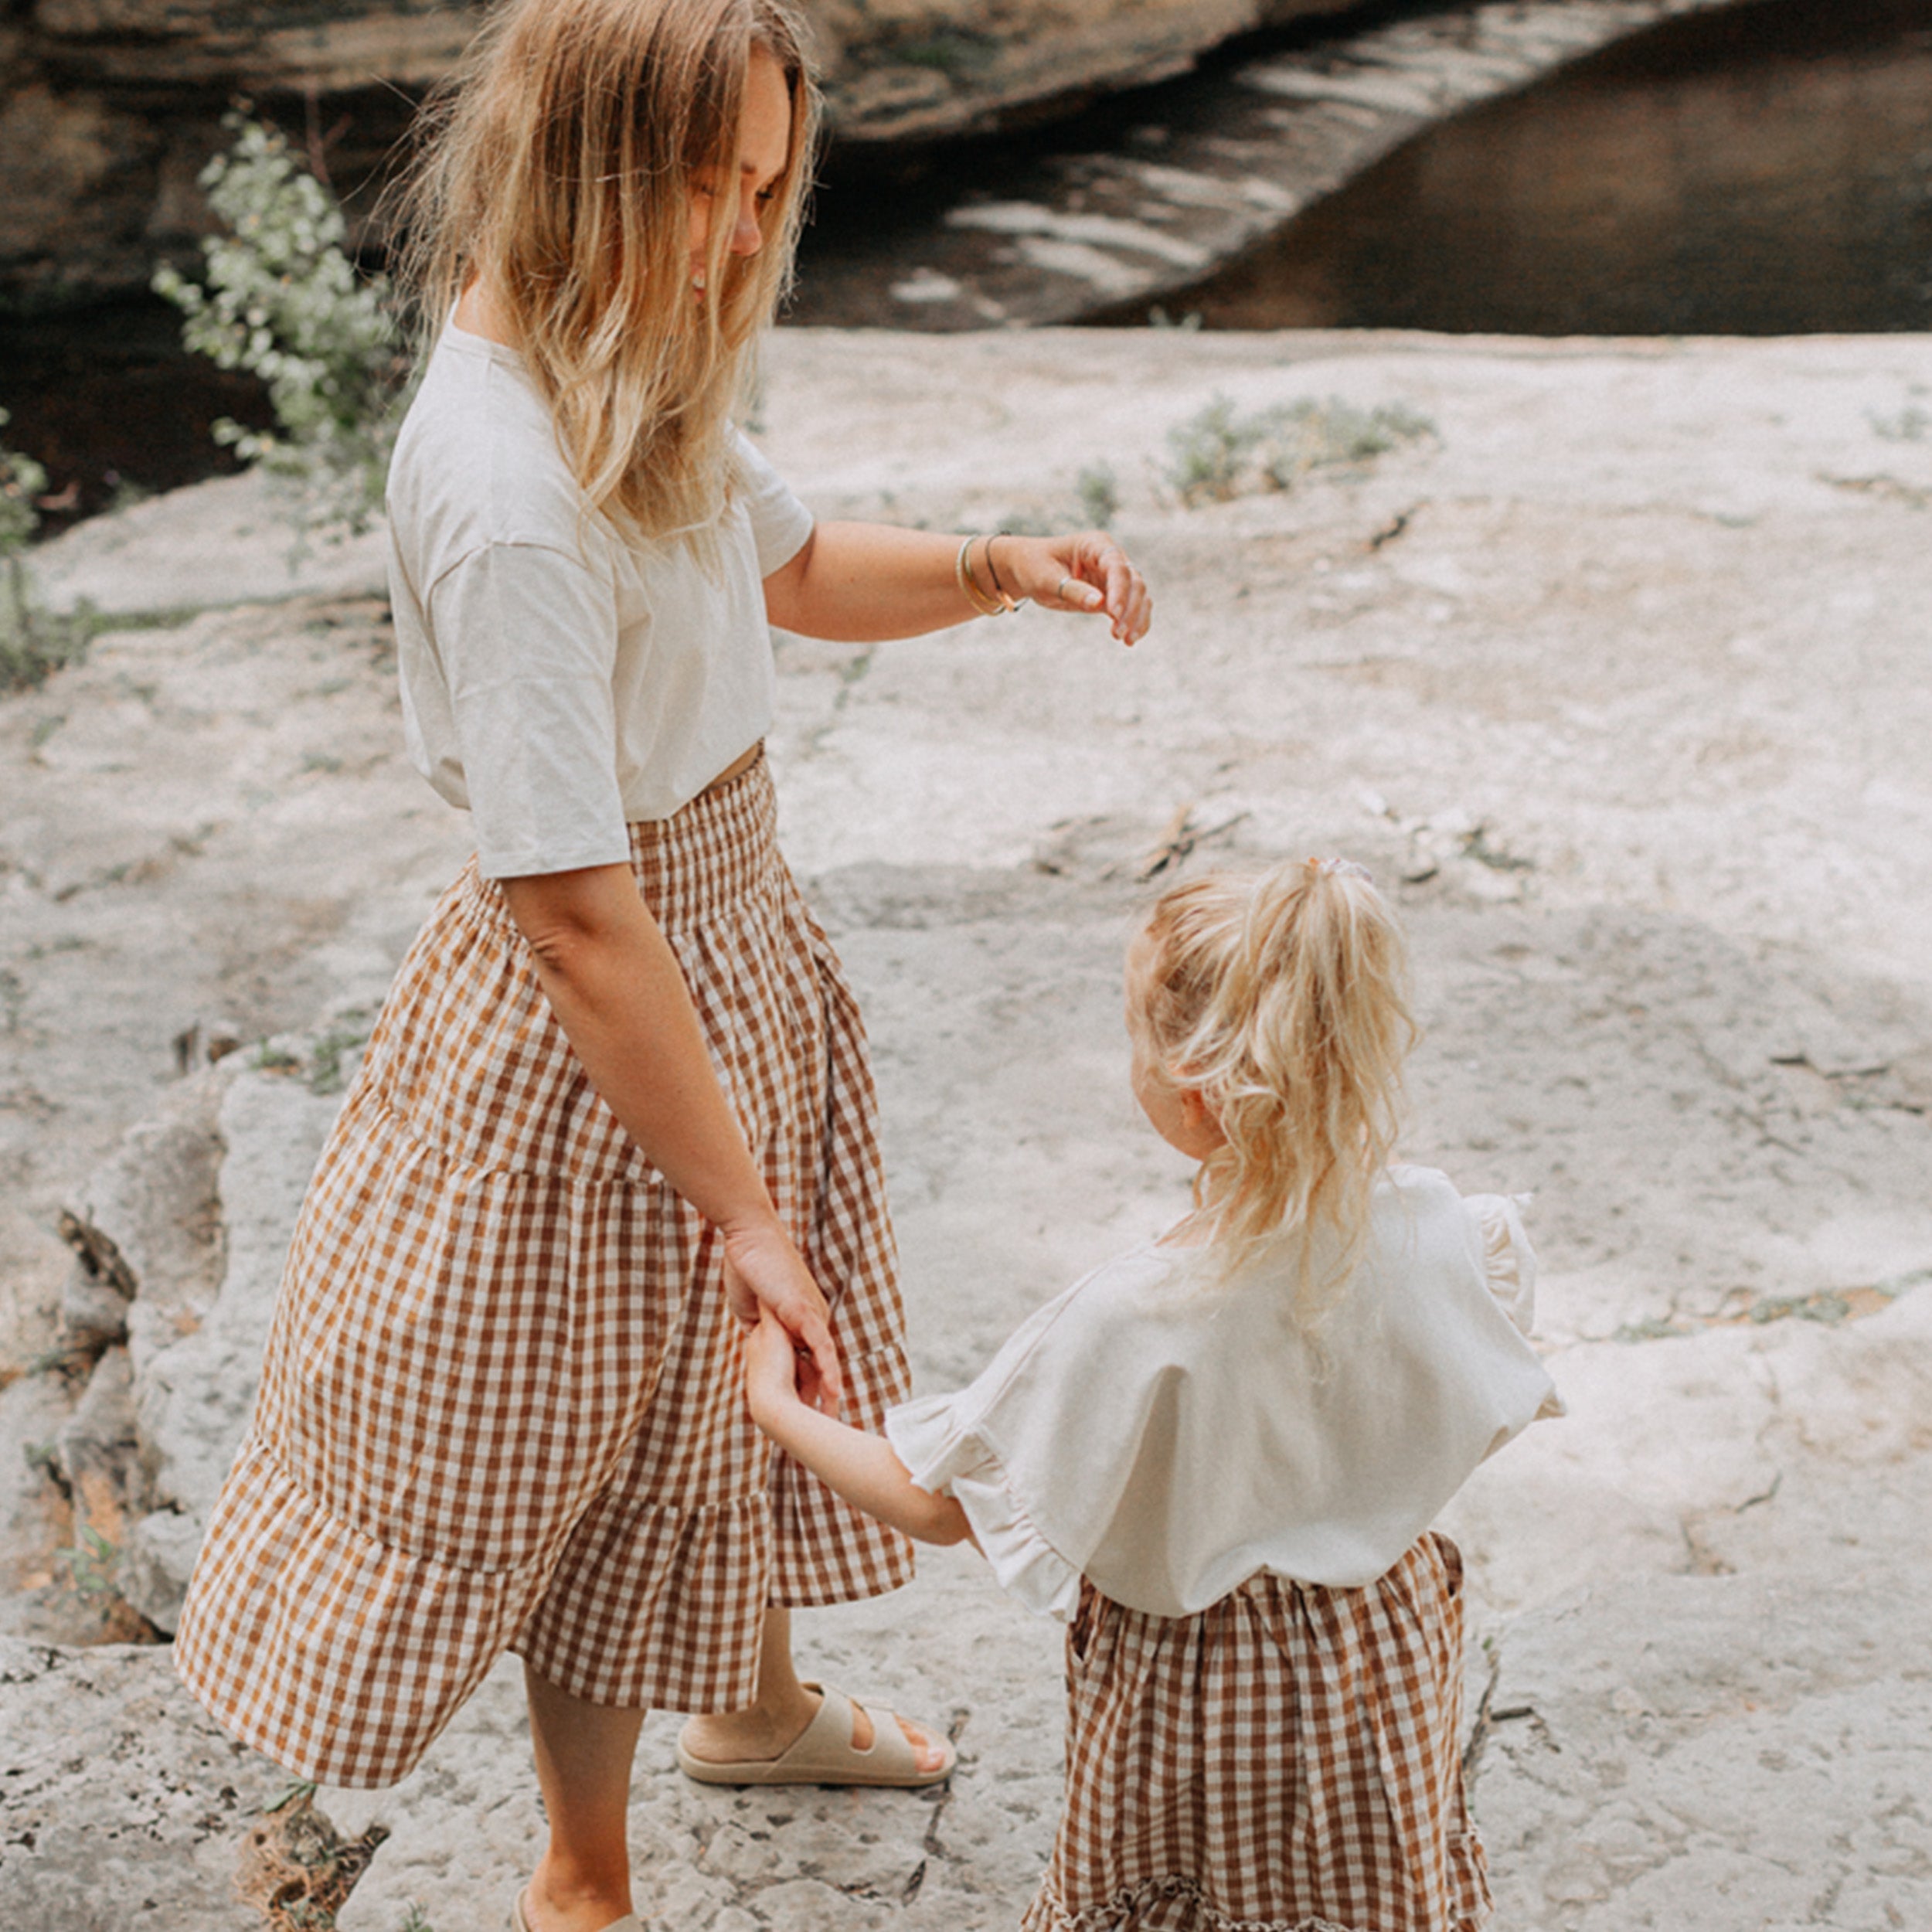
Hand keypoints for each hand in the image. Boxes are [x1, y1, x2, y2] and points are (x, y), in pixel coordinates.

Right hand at [722, 1218, 842, 1414]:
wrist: (748, 1239)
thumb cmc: (748, 1269)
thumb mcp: (752, 1312)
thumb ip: (760, 1330)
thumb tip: (758, 1347)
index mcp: (799, 1322)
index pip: (808, 1362)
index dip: (809, 1388)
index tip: (812, 1413)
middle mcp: (811, 1320)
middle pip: (821, 1365)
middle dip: (824, 1396)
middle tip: (831, 1423)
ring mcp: (810, 1315)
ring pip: (825, 1359)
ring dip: (830, 1389)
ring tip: (835, 1416)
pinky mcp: (803, 1310)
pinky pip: (820, 1344)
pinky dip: (827, 1367)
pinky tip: (833, 1389)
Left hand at [989, 531, 1151, 645]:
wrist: (1027, 570)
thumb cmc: (1033, 567)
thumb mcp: (1046, 579)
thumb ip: (1072, 590)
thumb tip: (1099, 604)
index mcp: (1094, 545)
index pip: (1116, 566)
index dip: (1119, 590)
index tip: (1113, 615)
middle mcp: (1109, 558)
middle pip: (1133, 582)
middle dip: (1130, 609)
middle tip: (1118, 634)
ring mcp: (1113, 576)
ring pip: (1138, 595)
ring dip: (1136, 618)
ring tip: (1127, 641)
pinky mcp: (1111, 594)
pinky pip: (1131, 607)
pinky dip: (1135, 622)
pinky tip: (1131, 639)